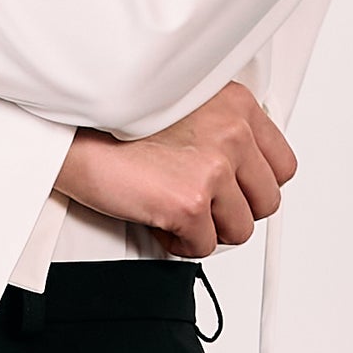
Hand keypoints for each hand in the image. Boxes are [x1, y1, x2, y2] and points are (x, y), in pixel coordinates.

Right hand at [53, 80, 295, 253]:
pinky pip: (204, 247)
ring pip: (239, 229)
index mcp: (236, 105)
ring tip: (174, 211)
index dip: (254, 186)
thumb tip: (243, 175)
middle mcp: (232, 132)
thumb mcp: (184, 105)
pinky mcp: (190, 201)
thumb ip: (221, 131)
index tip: (233, 191)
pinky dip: (179, 244)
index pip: (282, 164)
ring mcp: (214, 166)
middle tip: (200, 205)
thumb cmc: (115, 120)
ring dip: (207, 229)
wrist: (70, 130)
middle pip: (267, 201)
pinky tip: (158, 221)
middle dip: (233, 212)